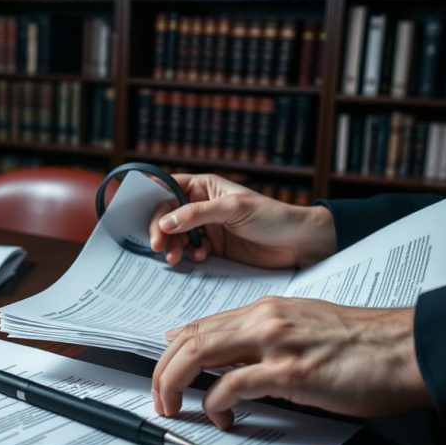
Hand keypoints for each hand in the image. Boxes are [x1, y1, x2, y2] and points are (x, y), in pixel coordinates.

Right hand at [147, 174, 336, 268]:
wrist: (298, 243)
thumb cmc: (271, 216)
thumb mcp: (232, 209)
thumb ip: (197, 214)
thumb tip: (164, 223)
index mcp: (204, 187)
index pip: (168, 190)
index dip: (154, 203)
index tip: (146, 220)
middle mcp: (201, 205)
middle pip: (167, 216)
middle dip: (160, 231)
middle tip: (159, 247)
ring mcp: (206, 227)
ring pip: (175, 236)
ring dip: (172, 246)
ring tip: (175, 258)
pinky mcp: (213, 247)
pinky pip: (190, 251)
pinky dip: (189, 256)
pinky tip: (201, 257)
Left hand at [150, 297, 432, 428]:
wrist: (408, 348)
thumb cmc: (364, 344)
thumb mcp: (306, 326)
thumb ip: (267, 334)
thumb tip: (233, 350)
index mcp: (268, 309)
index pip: (203, 325)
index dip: (173, 350)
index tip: (162, 370)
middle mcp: (265, 320)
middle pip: (190, 338)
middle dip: (163, 370)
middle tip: (160, 398)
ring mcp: (276, 343)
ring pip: (198, 354)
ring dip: (175, 384)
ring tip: (174, 408)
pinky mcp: (290, 372)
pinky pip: (231, 385)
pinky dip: (215, 404)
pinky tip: (223, 418)